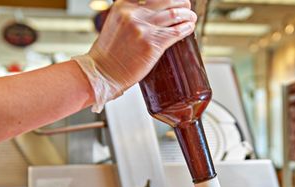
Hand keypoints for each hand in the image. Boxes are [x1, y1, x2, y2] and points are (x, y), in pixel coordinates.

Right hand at [74, 0, 196, 111]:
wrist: (103, 72)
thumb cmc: (109, 53)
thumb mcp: (116, 22)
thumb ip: (131, 15)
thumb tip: (152, 14)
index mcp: (124, 5)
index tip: (174, 1)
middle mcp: (134, 14)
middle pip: (167, 0)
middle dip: (181, 3)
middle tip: (187, 7)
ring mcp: (144, 29)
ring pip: (174, 15)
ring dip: (187, 15)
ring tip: (191, 17)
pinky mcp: (152, 44)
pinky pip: (176, 32)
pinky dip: (186, 29)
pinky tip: (189, 28)